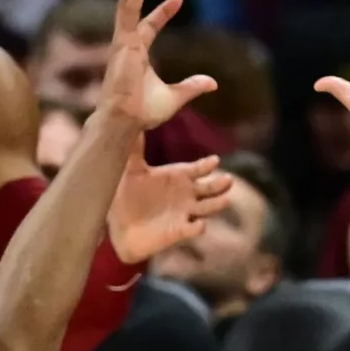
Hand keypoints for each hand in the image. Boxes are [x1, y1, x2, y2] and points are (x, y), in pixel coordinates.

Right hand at [101, 0, 215, 130]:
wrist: (127, 120)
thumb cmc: (144, 113)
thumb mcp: (175, 98)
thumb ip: (192, 87)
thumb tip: (213, 82)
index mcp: (137, 52)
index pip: (150, 24)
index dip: (164, 11)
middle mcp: (127, 42)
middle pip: (133, 3)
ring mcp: (122, 39)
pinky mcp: (121, 39)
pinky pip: (128, 8)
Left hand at [107, 140, 231, 264]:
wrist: (120, 226)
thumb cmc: (128, 196)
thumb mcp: (131, 170)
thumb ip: (135, 149)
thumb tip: (133, 119)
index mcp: (178, 177)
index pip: (198, 169)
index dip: (207, 165)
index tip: (215, 160)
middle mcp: (186, 194)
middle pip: (209, 188)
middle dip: (219, 184)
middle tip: (229, 180)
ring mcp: (184, 213)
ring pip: (207, 208)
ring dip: (216, 205)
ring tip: (226, 200)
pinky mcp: (178, 231)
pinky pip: (191, 230)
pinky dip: (197, 228)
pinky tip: (200, 225)